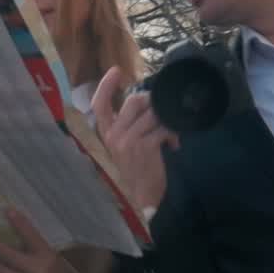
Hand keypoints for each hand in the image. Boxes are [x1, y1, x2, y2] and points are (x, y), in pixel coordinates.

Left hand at [0, 209, 97, 272]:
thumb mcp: (53, 255)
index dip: (20, 223)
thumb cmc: (62, 272)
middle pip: (9, 256)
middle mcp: (38, 272)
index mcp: (49, 257)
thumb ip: (35, 247)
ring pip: (2, 272)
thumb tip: (11, 232)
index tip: (7, 210)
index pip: (32, 237)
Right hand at [93, 67, 178, 213]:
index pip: (99, 105)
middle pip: (133, 101)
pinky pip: (164, 128)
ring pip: (152, 113)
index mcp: (106, 135)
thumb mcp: (125, 150)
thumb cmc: (135, 176)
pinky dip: (173, 133)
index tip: (116, 71)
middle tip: (162, 113)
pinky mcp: (145, 147)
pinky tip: (174, 145)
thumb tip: (147, 106)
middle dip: (152, 102)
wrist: (141, 201)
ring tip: (171, 136)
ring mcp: (128, 140)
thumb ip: (129, 128)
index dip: (106, 86)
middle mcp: (113, 135)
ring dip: (166, 121)